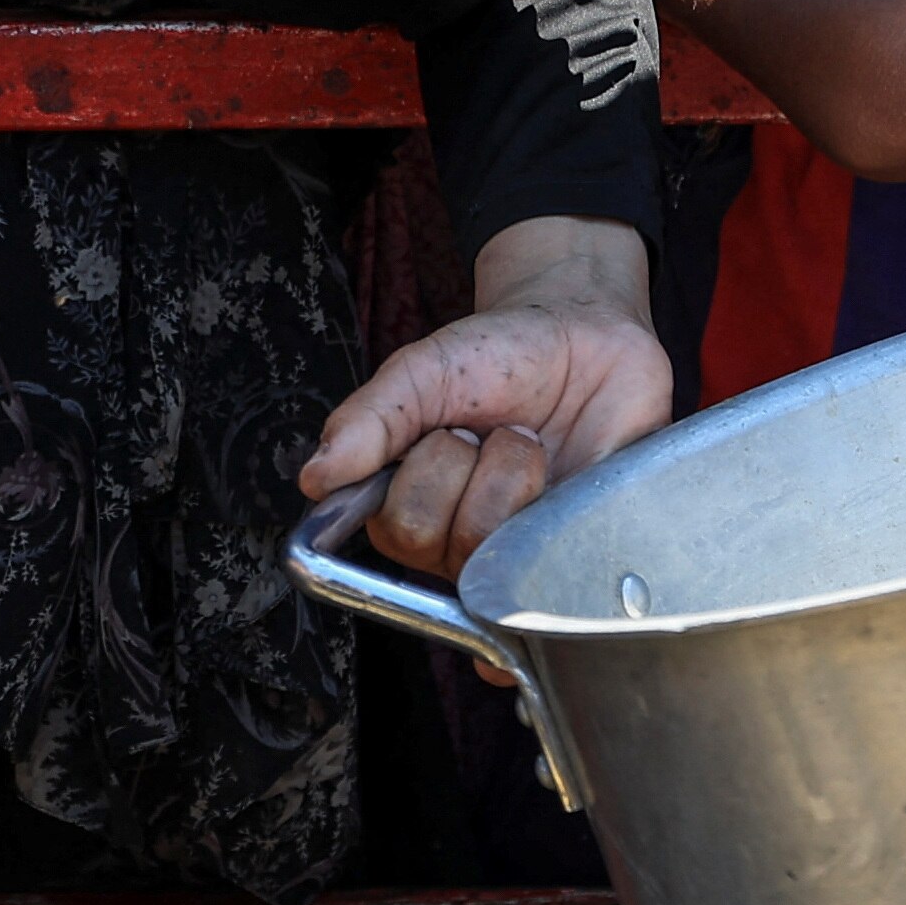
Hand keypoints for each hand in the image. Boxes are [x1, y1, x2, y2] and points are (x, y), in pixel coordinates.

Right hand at [298, 216, 670, 575]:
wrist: (590, 341)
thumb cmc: (500, 358)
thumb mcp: (422, 371)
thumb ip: (370, 420)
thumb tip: (316, 477)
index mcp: (400, 496)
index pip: (387, 524)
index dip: (419, 473)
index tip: (443, 426)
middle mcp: (446, 536)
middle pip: (425, 536)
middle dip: (461, 463)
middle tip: (485, 431)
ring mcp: (503, 550)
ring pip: (484, 542)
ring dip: (512, 472)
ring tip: (526, 444)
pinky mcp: (560, 555)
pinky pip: (540, 563)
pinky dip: (548, 514)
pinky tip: (557, 485)